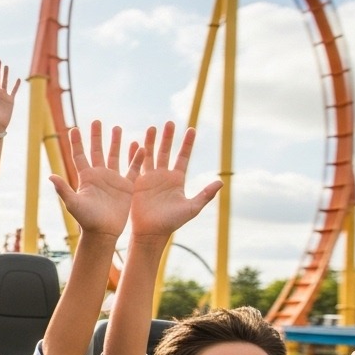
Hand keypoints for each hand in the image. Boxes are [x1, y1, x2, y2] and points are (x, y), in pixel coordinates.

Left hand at [48, 120, 141, 238]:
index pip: (79, 155)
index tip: (74, 128)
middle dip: (96, 136)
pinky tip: (140, 147)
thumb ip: (63, 189)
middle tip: (97, 121)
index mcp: (86, 177)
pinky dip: (136, 159)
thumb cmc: (87, 220)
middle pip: (97, 151)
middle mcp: (99, 176)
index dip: (77, 142)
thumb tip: (51, 176)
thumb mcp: (74, 204)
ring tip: (117, 128)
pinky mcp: (126, 187)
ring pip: (114, 156)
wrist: (104, 233)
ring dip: (116, 143)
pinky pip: (133, 169)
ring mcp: (113, 180)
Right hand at [128, 122, 220, 239]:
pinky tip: (134, 143)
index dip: (187, 144)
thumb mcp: (192, 208)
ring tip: (151, 128)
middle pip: (166, 152)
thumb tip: (221, 182)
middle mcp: (163, 176)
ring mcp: (149, 179)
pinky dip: (135, 155)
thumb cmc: (172, 222)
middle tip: (168, 122)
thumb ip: (205, 194)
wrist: (151, 232)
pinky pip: (136, 166)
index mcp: (177, 180)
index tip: (191, 129)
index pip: (183, 157)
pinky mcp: (137, 183)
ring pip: (150, 156)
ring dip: (150, 142)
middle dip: (167, 137)